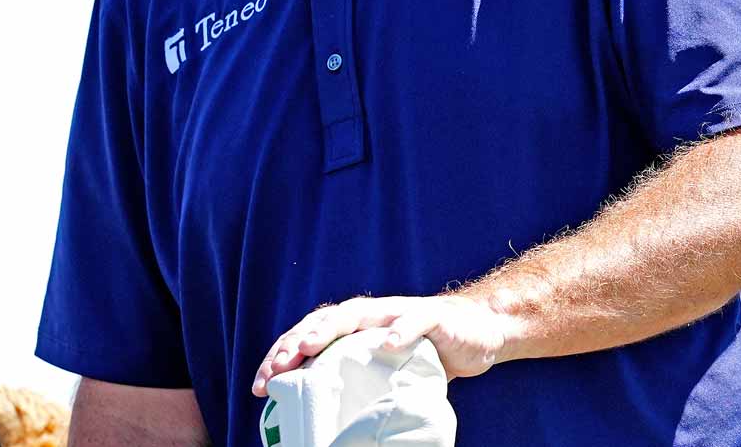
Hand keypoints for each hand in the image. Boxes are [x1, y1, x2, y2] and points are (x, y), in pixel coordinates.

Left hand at [251, 293, 518, 392]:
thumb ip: (359, 384)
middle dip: (296, 342)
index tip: (259, 386)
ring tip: (310, 346)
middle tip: (276, 367)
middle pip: (324, 322)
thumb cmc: (428, 355)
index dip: (281, 357)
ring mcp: (401, 313)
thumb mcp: (388, 372)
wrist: (481, 332)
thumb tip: (323, 427)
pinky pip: (415, 321)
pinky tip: (389, 344)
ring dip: (332, 328)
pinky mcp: (433, 317)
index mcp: (356, 329)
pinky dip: (401, 330)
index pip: (309, 337)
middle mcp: (372, 316)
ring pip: (359, 314)